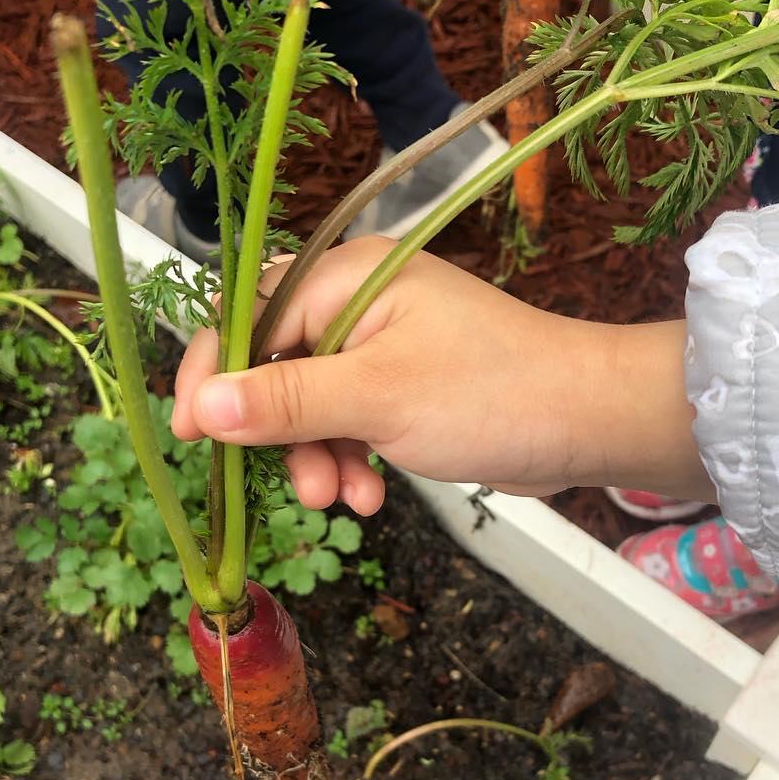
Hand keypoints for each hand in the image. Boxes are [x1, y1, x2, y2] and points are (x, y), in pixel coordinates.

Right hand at [172, 238, 710, 513]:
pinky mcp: (406, 387)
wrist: (587, 422)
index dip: (213, 374)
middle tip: (296, 486)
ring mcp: (385, 347)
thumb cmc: (491, 395)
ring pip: (315, 404)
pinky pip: (352, 422)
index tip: (191, 435)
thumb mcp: (377, 400)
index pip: (249, 316)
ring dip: (319, 458)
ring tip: (345, 501)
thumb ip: (285, 401)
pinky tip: (371, 497)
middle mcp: (361, 303)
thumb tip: (200, 406)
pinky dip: (352, 460)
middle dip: (280, 433)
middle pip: (278, 365)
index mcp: (348, 278)